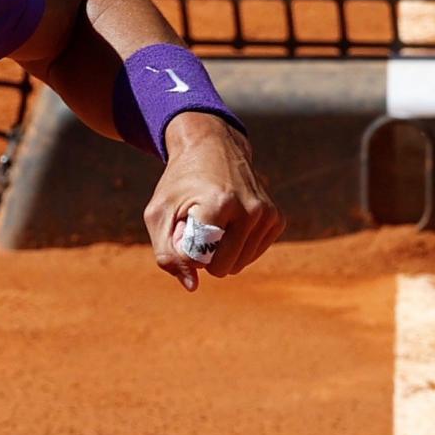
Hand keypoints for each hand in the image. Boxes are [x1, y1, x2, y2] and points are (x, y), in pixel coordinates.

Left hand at [146, 112, 285, 290]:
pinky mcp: (277, 220)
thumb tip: (192, 286)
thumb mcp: (158, 214)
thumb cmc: (179, 185)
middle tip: (196, 223)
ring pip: (237, 265)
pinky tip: (228, 223)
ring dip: (218, 251)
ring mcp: (267, 214)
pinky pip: (250, 256)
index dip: (184, 251)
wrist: (210, 148)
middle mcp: (250, 209)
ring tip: (212, 221)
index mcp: (218, 204)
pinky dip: (235, 247)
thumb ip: (167, 254)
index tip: (181, 227)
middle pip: (221, 267)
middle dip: (202, 254)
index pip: (201, 259)